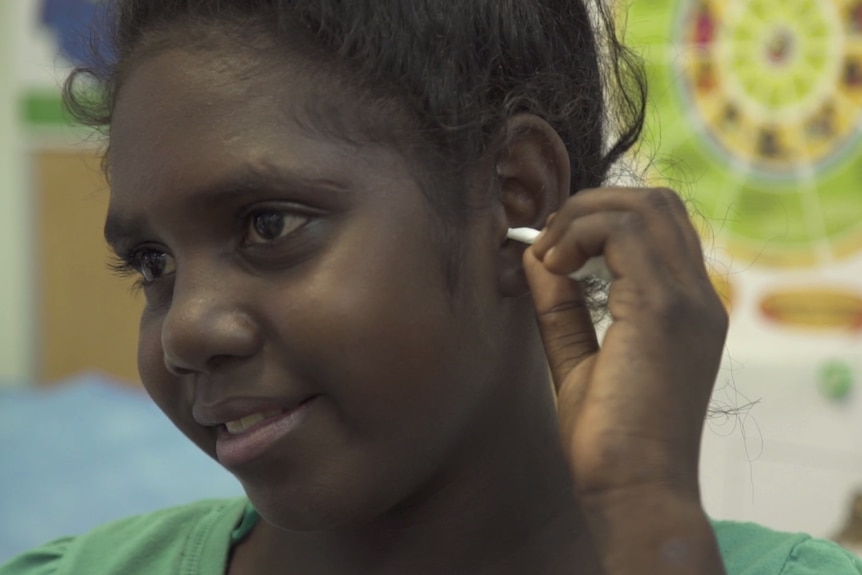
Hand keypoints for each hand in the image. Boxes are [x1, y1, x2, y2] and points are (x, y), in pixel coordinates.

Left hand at [524, 187, 727, 573]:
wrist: (631, 490)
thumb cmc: (608, 439)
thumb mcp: (578, 358)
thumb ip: (562, 305)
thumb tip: (536, 254)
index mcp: (688, 309)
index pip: (658, 226)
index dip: (600, 219)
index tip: (553, 249)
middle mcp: (698, 296)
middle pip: (656, 203)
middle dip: (592, 204)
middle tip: (549, 241)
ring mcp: (688, 299)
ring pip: (643, 206)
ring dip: (583, 216)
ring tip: (550, 254)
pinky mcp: (663, 309)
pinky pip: (624, 231)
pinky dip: (580, 233)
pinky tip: (555, 264)